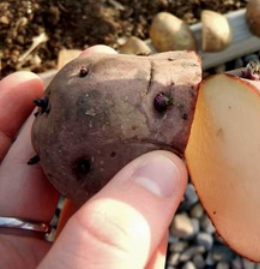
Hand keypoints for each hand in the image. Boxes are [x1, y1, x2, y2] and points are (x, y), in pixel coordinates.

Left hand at [0, 46, 187, 268]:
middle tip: (107, 81)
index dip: (7, 122)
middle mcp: (38, 257)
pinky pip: (139, 243)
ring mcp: (86, 265)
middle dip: (82, 126)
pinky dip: (157, 213)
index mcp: (1, 254)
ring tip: (155, 117)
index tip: (29, 82)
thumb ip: (108, 239)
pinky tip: (172, 178)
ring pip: (107, 206)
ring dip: (134, 163)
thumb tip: (163, 168)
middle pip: (54, 178)